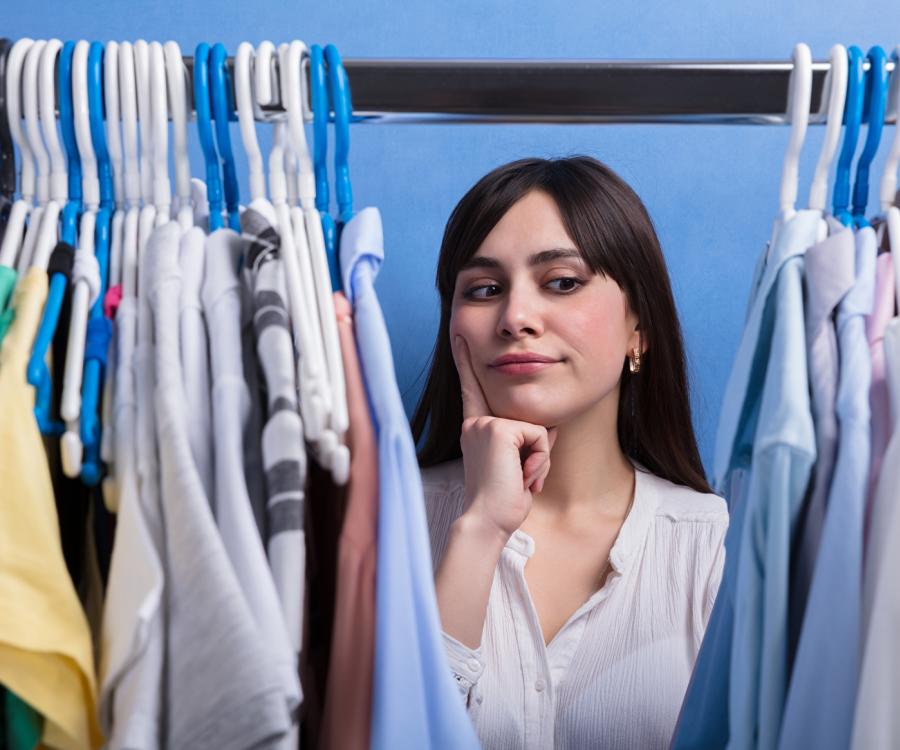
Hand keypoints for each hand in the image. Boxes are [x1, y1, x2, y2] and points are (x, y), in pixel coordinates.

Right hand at [452, 335, 558, 539]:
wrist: (488, 520)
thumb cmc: (502, 500)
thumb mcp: (517, 465)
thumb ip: (527, 440)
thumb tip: (551, 427)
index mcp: (474, 427)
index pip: (472, 390)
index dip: (466, 362)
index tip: (460, 335)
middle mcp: (475, 421)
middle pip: (528, 419)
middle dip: (538, 452)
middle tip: (521, 479)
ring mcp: (485, 423)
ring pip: (538, 428)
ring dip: (539, 459)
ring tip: (521, 479)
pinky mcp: (500, 429)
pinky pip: (540, 435)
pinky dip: (540, 460)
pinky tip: (523, 477)